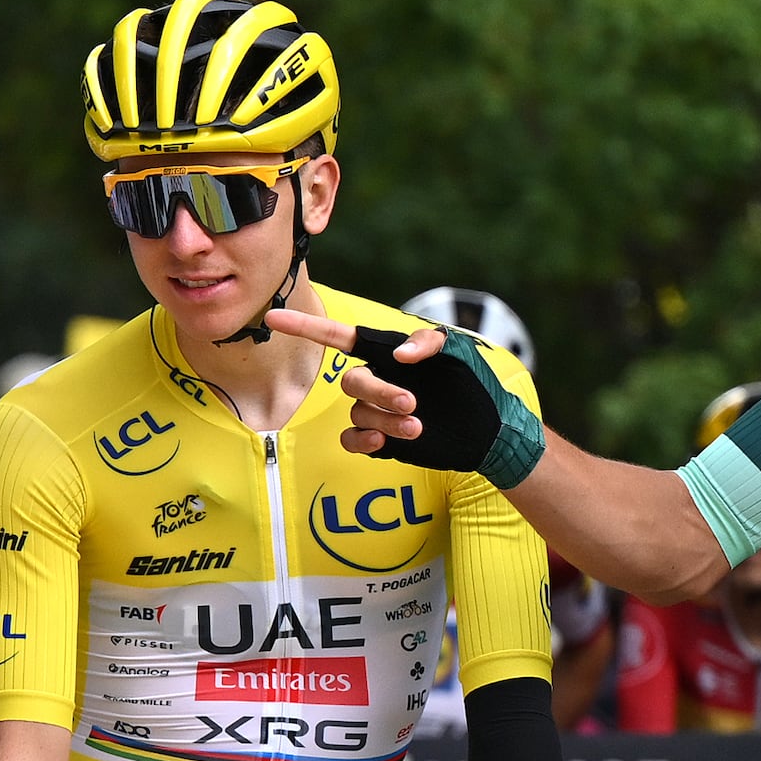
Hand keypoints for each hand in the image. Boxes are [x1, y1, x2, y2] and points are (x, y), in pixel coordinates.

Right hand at [267, 307, 544, 480]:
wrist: (486, 430)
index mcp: (387, 353)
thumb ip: (428, 342)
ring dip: (385, 420)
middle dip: (379, 393)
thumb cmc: (472, 383)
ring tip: (419, 426)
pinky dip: (363, 442)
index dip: (306, 328)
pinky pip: (352, 440)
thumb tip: (399, 356)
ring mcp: (376, 411)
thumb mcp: (459, 352)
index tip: (274, 317)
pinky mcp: (380, 439)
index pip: (338, 337)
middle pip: (353, 382)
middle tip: (413, 403)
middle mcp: (377, 380)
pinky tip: (383, 443)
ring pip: (357, 414)